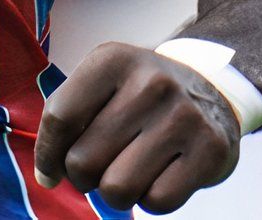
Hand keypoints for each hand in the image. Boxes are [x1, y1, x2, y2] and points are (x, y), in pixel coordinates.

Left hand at [33, 40, 242, 213]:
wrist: (214, 89)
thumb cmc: (143, 95)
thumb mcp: (104, 82)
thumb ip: (68, 119)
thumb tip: (47, 176)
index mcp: (114, 60)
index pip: (59, 117)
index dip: (47, 154)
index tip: (50, 170)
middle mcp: (151, 83)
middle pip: (83, 161)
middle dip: (82, 177)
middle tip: (99, 168)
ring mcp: (184, 117)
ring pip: (117, 189)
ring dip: (114, 193)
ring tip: (127, 173)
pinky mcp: (210, 150)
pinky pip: (157, 202)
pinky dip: (150, 200)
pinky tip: (157, 177)